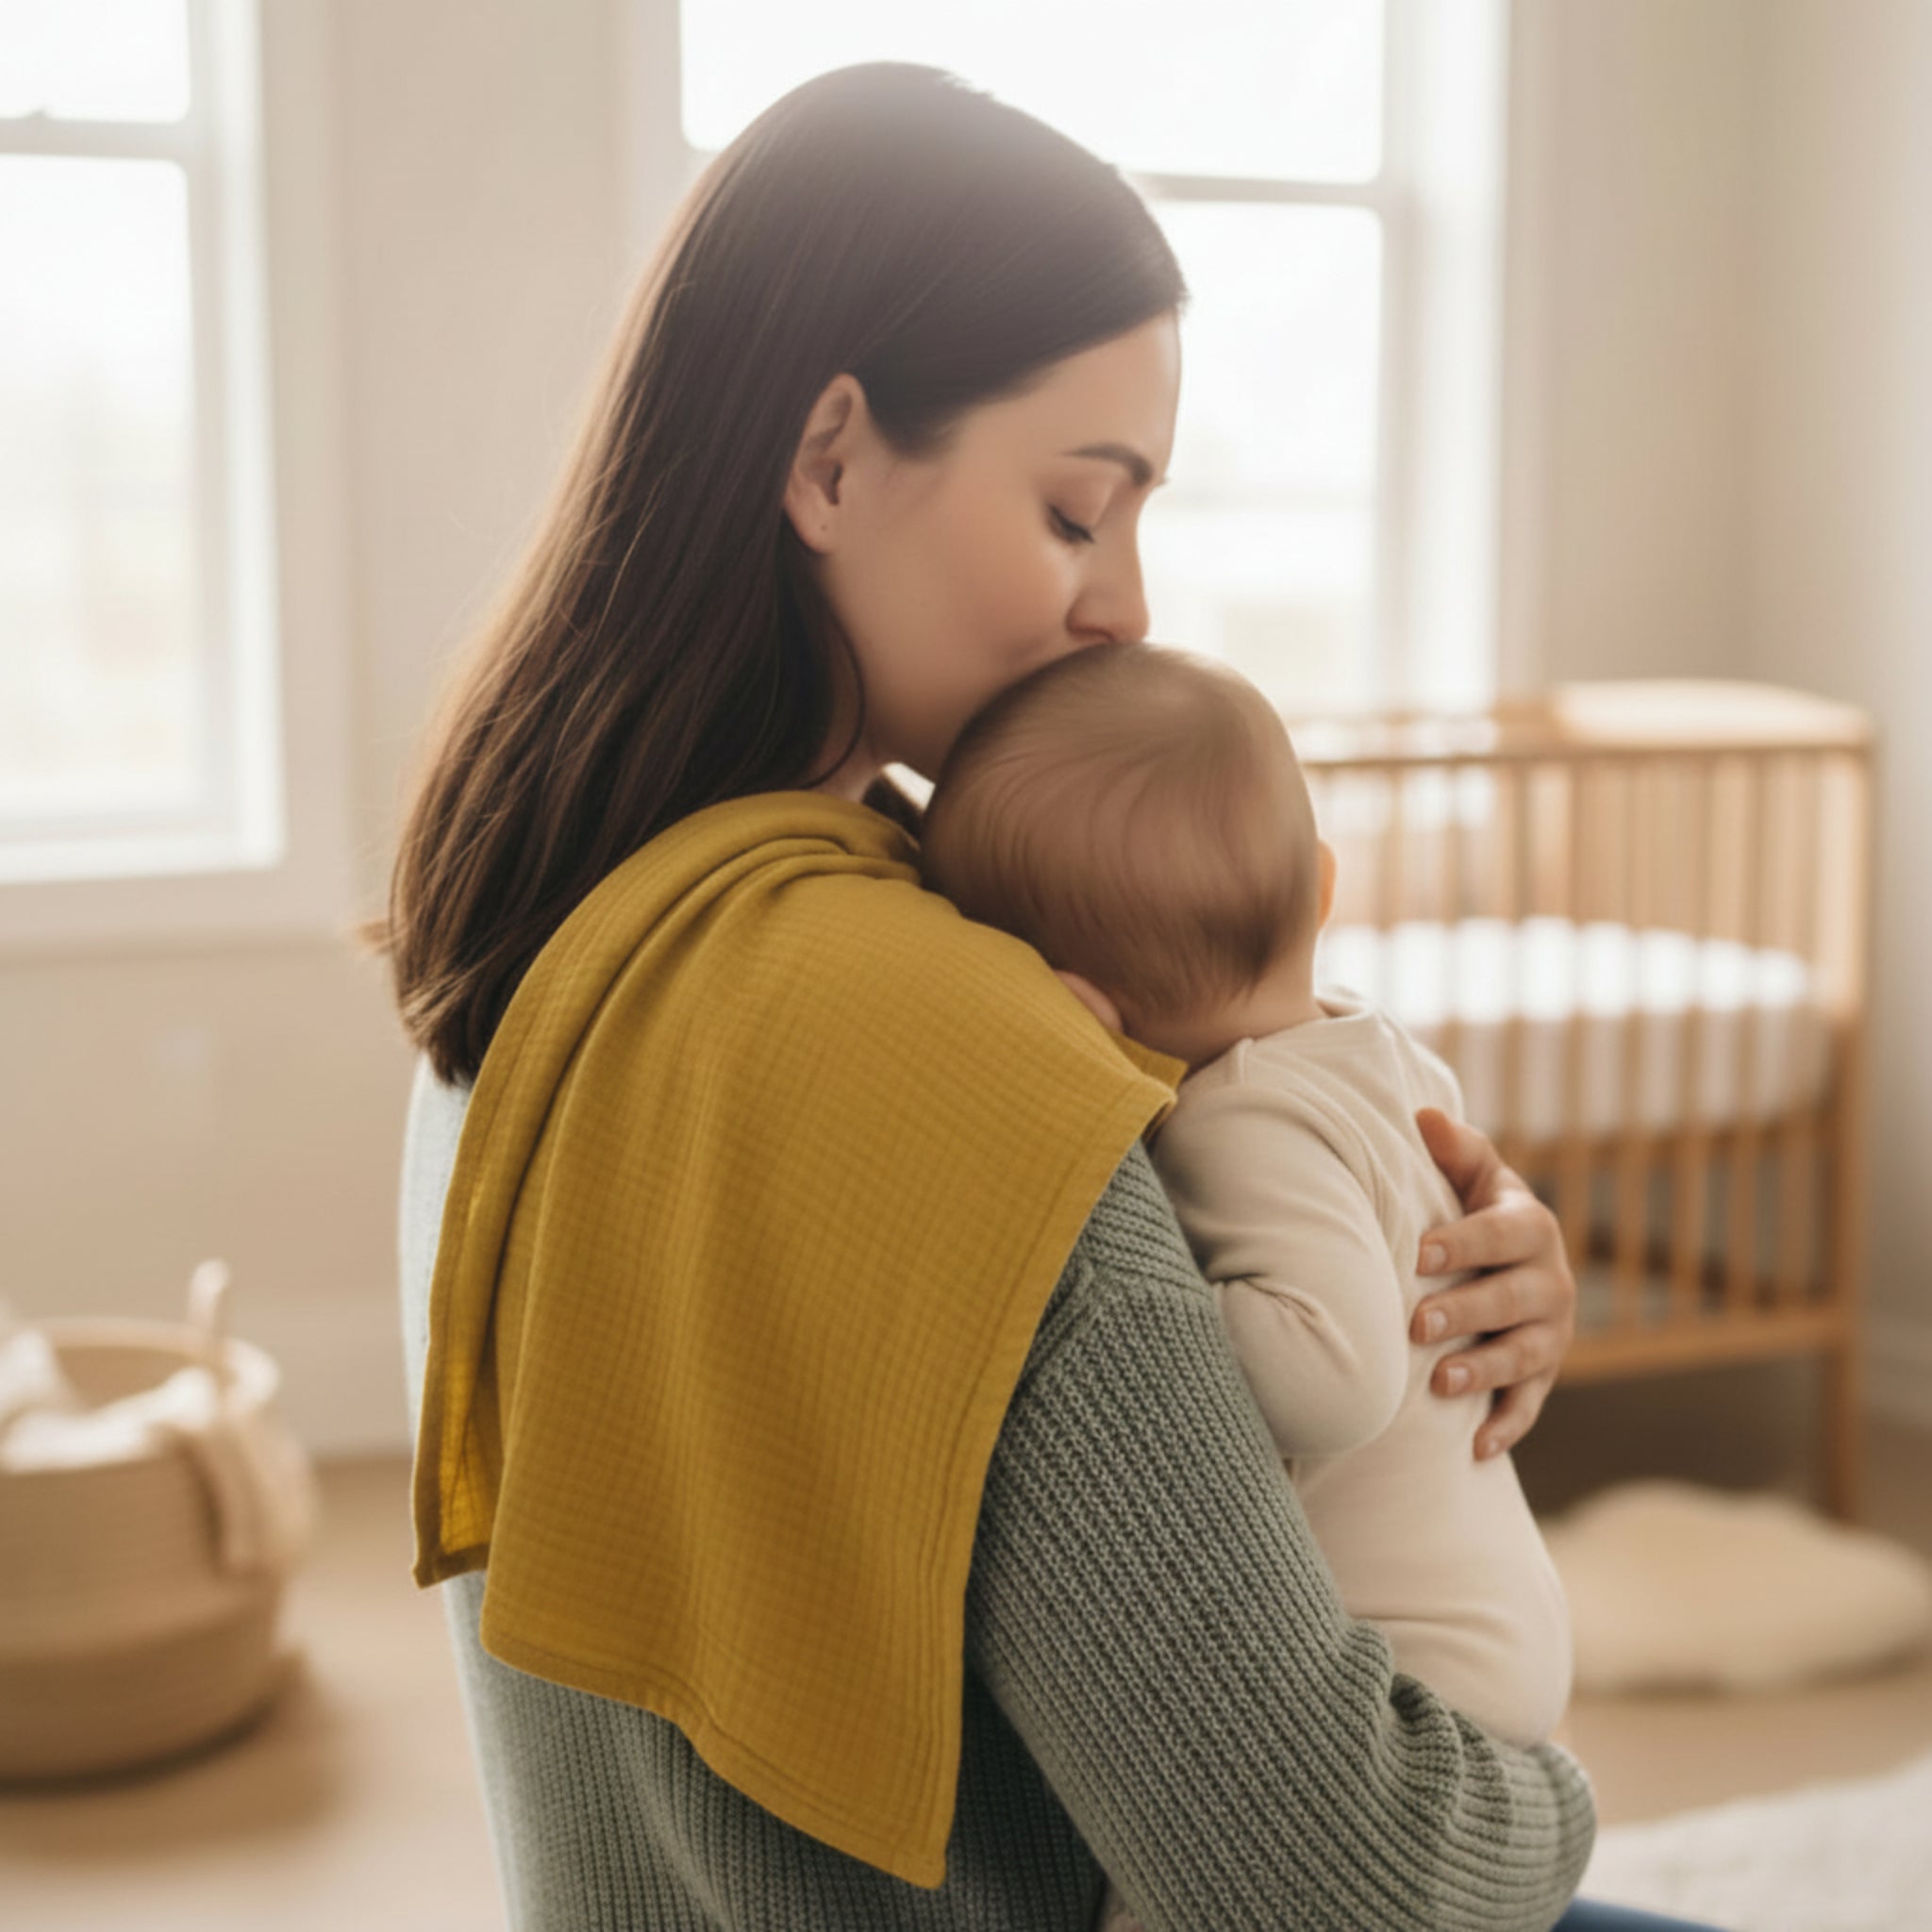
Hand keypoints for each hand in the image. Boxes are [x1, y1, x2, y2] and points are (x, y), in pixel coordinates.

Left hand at [1409, 1107, 1575, 1460]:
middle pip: (1514, 1298)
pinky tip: (1475, 1448)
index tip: (1417, 1255)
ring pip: (1525, 1356)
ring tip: (1439, 1383)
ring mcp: (1550, 1333)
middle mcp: (1550, 1280)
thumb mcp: (1469, 1173)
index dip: (1462, 1243)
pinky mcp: (1542, 1375)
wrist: (1502, 1257)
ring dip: (1485, 1371)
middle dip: (1467, 1312)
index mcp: (1530, 1225)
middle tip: (1417, 1324)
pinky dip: (1505, 1427)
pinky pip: (1529, 1406)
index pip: (1501, 1233)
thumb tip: (1423, 1117)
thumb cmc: (1469, 1206)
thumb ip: (1454, 1149)